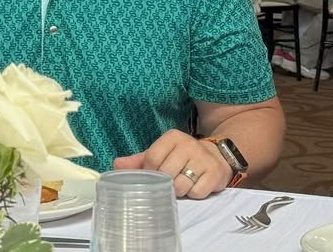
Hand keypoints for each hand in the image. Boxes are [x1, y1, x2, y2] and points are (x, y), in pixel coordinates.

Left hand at [113, 130, 229, 198]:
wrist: (215, 156)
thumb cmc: (181, 157)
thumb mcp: (161, 153)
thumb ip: (139, 160)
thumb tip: (116, 165)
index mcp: (172, 137)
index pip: (152, 158)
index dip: (149, 172)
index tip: (153, 176)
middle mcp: (188, 145)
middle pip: (165, 174)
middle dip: (164, 184)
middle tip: (168, 183)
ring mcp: (203, 159)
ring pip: (181, 186)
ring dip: (179, 191)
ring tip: (182, 184)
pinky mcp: (215, 173)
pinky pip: (197, 192)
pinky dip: (193, 194)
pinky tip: (195, 187)